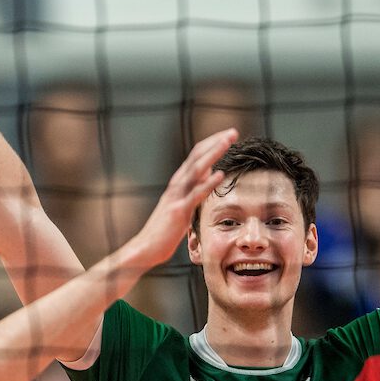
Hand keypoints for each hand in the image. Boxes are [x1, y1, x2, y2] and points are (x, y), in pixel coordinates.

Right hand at [128, 128, 235, 266]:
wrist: (145, 249)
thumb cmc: (164, 231)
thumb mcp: (181, 205)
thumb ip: (193, 188)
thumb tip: (208, 172)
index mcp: (177, 184)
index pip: (195, 156)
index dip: (212, 144)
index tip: (228, 136)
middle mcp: (176, 186)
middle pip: (196, 156)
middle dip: (216, 142)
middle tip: (233, 131)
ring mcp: (176, 197)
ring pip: (196, 169)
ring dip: (213, 153)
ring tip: (228, 142)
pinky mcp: (178, 211)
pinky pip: (195, 194)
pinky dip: (208, 183)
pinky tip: (220, 174)